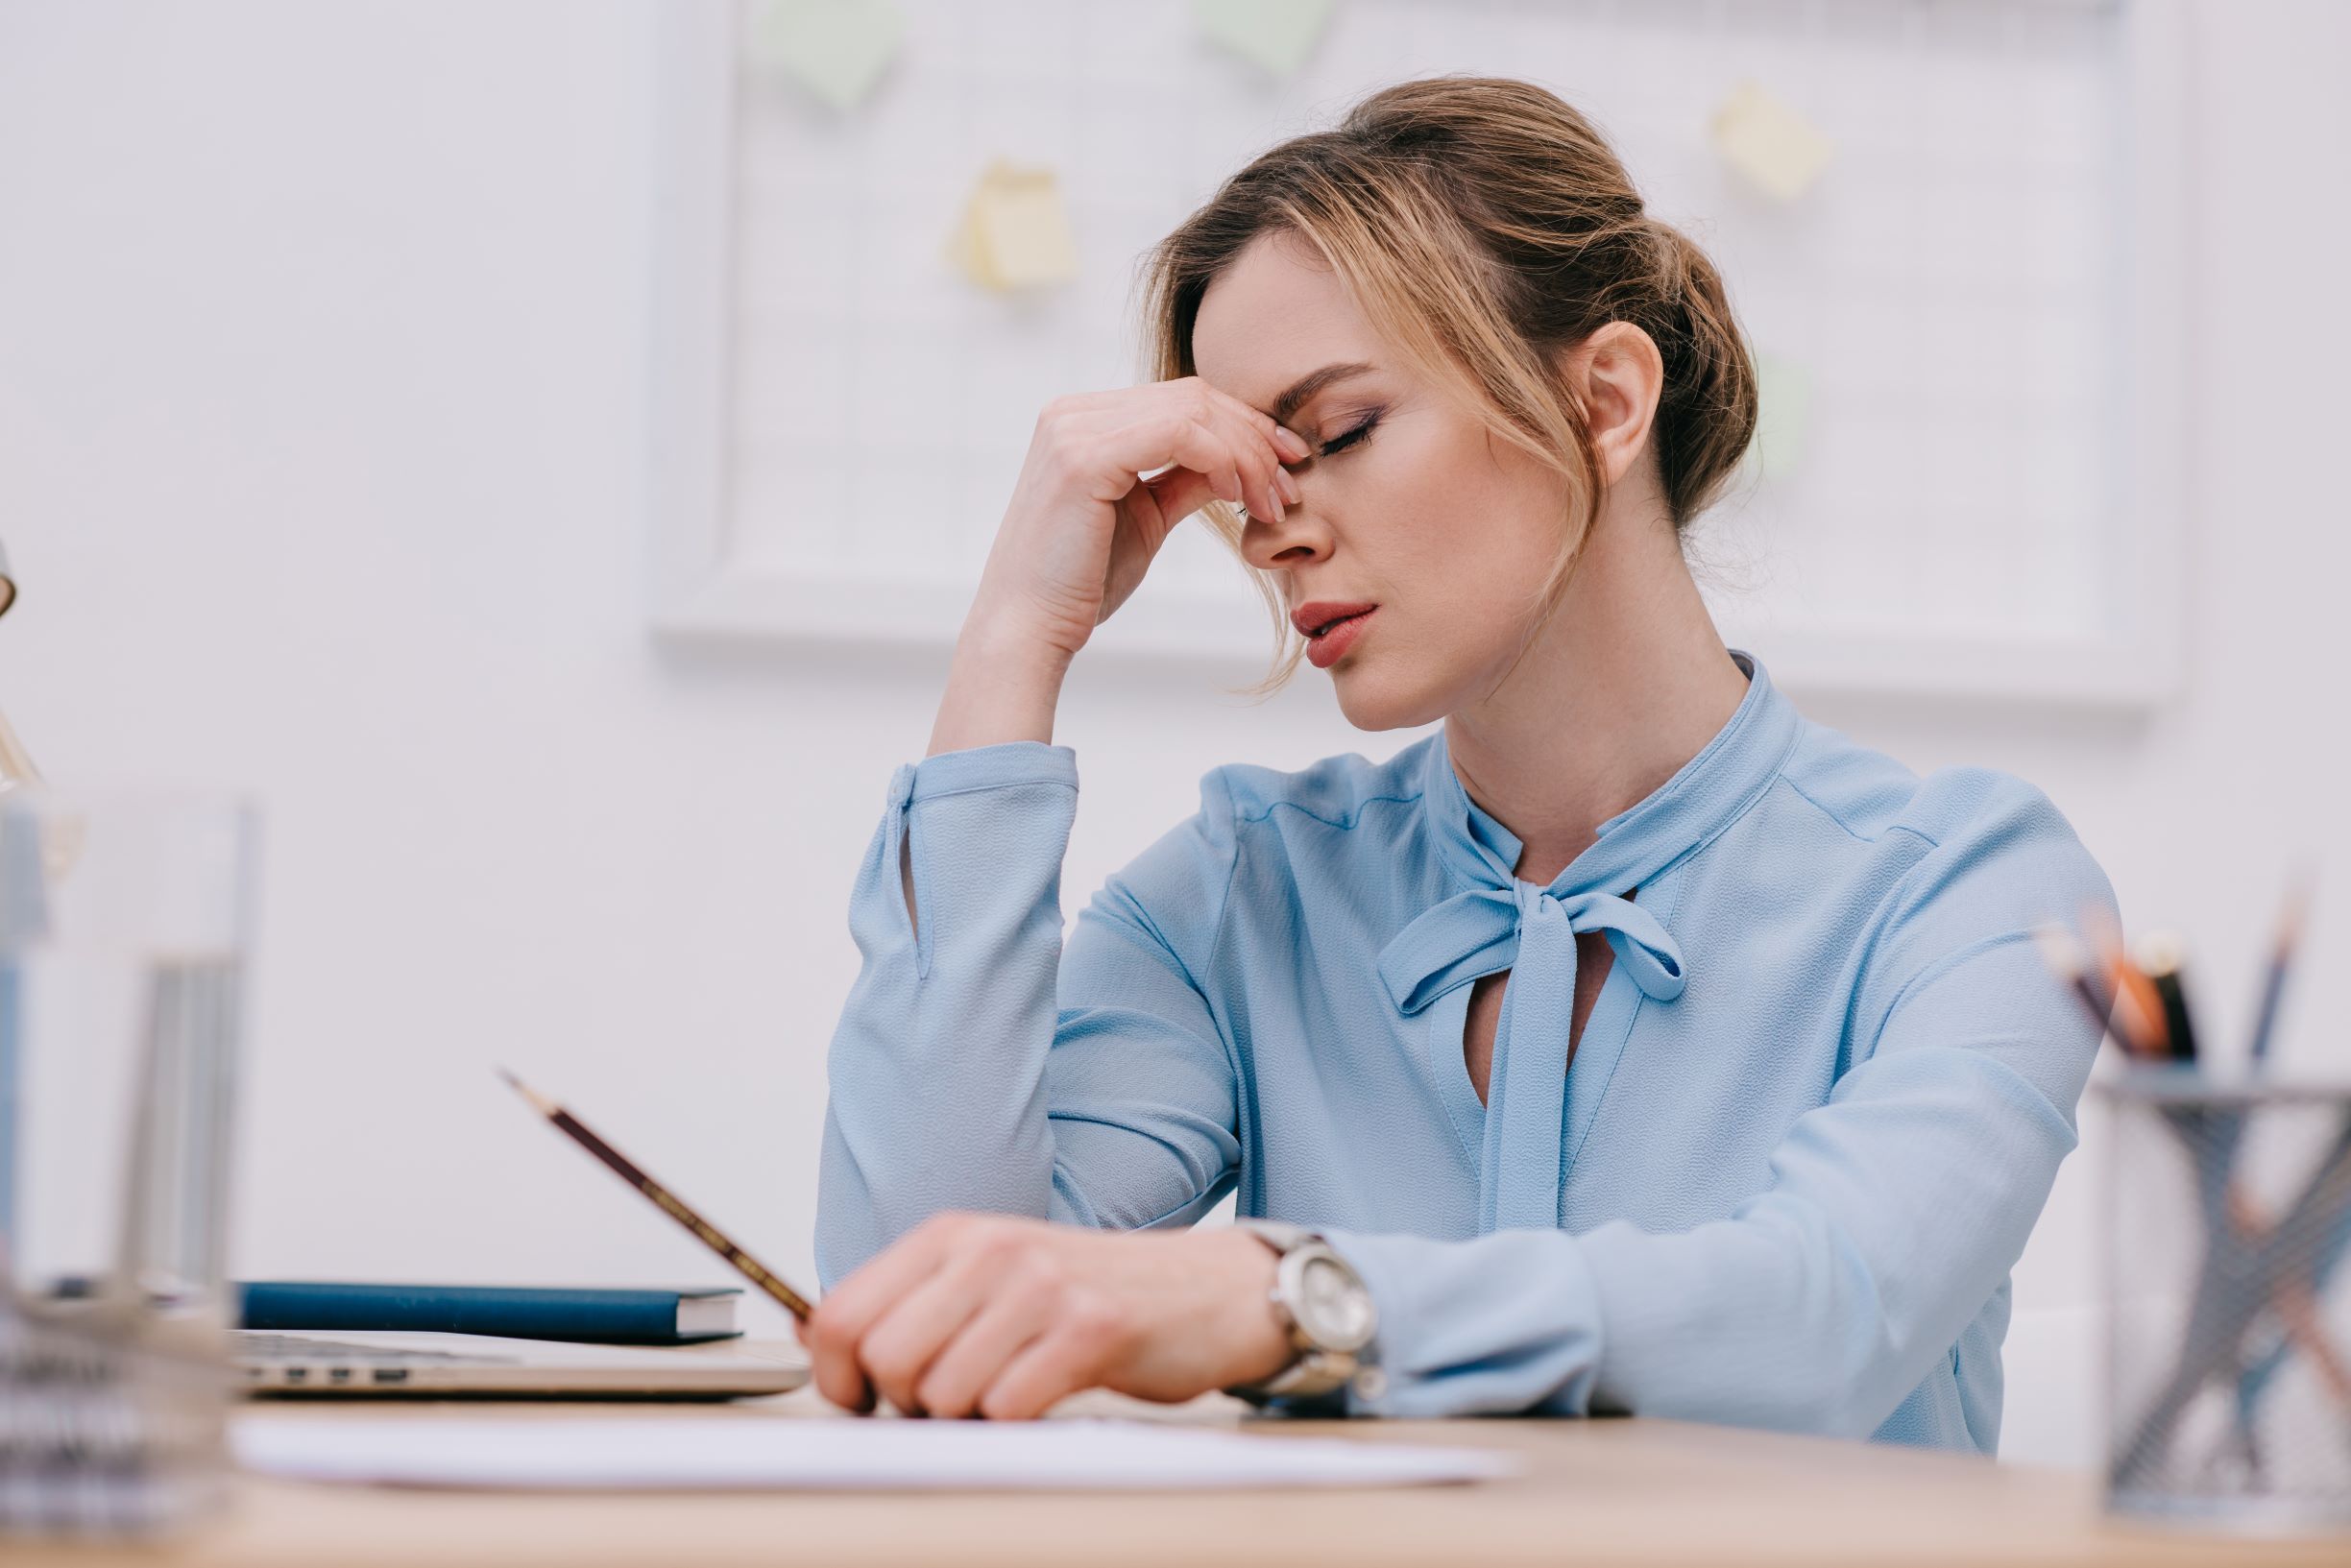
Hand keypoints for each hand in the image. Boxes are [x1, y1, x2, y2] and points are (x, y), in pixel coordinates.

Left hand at [796, 1214, 1292, 1418]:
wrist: (1206, 1292)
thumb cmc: (1088, 1297)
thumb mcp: (990, 1280)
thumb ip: (913, 1306)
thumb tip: (816, 1344)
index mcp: (952, 1235)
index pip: (842, 1314)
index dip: (837, 1379)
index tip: (864, 1403)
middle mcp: (990, 1249)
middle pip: (885, 1359)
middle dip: (908, 1405)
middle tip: (950, 1405)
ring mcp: (1040, 1285)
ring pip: (944, 1392)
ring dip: (970, 1419)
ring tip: (1010, 1395)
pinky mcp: (1089, 1329)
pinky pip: (1009, 1408)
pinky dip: (1019, 1424)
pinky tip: (1047, 1399)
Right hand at [971, 379, 1310, 664]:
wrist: (1029, 628)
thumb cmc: (1082, 583)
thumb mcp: (1147, 518)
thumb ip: (1186, 480)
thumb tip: (1238, 463)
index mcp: (1084, 420)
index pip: (1183, 400)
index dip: (1246, 426)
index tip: (1289, 466)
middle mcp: (1074, 412)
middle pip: (1195, 397)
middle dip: (1256, 438)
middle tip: (1290, 488)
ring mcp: (1074, 428)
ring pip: (1194, 411)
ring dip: (1247, 455)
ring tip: (1271, 503)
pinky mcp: (1082, 456)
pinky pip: (1179, 433)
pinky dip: (1222, 459)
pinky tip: (1237, 496)